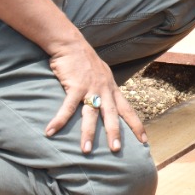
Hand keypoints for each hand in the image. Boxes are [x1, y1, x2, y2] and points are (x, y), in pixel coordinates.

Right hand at [44, 37, 145, 153]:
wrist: (71, 44)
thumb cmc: (85, 61)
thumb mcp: (102, 76)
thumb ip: (106, 90)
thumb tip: (108, 103)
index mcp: (112, 89)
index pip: (128, 110)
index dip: (136, 125)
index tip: (144, 141)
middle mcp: (105, 90)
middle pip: (112, 115)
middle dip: (115, 133)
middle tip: (116, 150)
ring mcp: (91, 88)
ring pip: (91, 114)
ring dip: (88, 133)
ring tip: (86, 150)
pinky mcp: (75, 86)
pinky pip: (67, 107)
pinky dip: (59, 120)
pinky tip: (50, 131)